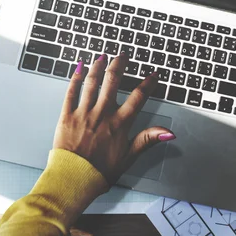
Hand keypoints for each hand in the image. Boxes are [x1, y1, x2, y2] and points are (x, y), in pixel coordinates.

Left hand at [53, 53, 174, 183]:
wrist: (73, 179)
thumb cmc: (100, 172)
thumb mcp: (129, 157)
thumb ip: (148, 140)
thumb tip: (168, 133)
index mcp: (119, 124)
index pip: (138, 97)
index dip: (148, 84)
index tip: (153, 75)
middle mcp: (102, 114)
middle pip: (113, 82)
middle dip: (119, 65)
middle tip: (123, 55)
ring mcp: (84, 113)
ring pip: (92, 82)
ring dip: (98, 66)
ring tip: (103, 56)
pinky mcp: (67, 116)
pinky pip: (71, 92)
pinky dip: (75, 78)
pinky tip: (79, 68)